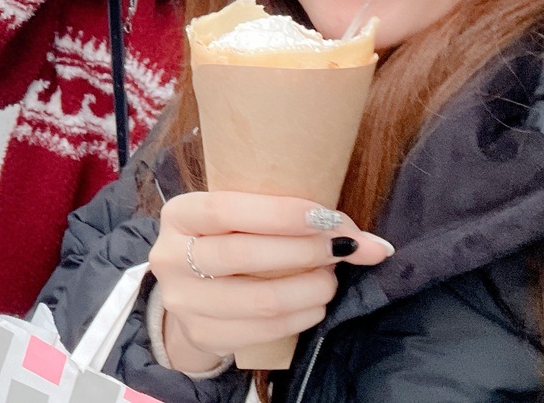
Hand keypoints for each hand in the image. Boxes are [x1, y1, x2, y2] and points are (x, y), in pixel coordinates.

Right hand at [149, 192, 393, 372]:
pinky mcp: (203, 334)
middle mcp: (170, 256)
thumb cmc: (229, 240)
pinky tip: (315, 303)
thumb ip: (297, 219)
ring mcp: (183, 300)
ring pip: (260, 299)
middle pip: (242, 254)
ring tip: (330, 278)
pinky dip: (302, 315)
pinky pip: (265, 329)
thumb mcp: (245, 218)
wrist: (194, 291)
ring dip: (310, 287)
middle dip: (303, 250)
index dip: (278, 214)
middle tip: (342, 248)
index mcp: (179, 215)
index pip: (224, 210)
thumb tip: (373, 245)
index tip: (324, 217)